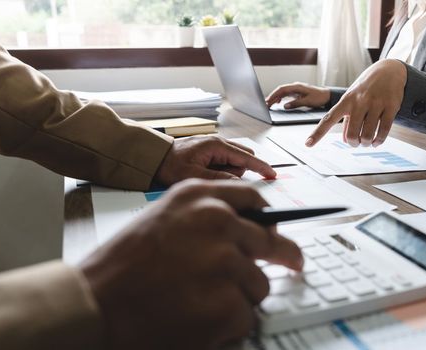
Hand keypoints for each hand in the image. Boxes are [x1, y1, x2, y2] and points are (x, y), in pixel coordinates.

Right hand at [80, 180, 303, 348]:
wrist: (93, 305)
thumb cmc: (120, 268)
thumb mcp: (161, 220)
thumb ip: (203, 219)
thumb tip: (242, 230)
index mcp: (199, 197)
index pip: (254, 200)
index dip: (269, 219)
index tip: (278, 228)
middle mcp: (217, 222)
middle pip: (271, 240)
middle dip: (284, 255)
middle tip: (294, 263)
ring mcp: (225, 261)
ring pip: (259, 284)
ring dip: (240, 297)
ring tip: (202, 303)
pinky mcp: (228, 302)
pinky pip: (247, 316)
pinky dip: (229, 325)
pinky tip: (200, 321)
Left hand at [154, 135, 275, 184]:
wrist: (153, 157)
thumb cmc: (169, 164)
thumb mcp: (193, 175)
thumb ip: (218, 179)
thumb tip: (238, 183)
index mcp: (216, 145)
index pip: (246, 157)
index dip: (261, 167)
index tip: (272, 175)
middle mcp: (217, 143)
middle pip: (241, 159)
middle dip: (235, 172)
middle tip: (214, 179)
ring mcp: (213, 146)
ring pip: (232, 162)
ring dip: (225, 172)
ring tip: (203, 176)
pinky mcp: (209, 151)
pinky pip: (223, 163)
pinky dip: (219, 170)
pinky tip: (203, 173)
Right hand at [265, 82, 330, 108]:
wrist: (326, 95)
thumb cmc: (319, 97)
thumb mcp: (307, 101)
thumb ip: (295, 103)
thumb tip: (285, 106)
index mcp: (297, 87)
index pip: (282, 89)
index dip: (274, 95)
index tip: (268, 100)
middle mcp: (295, 87)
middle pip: (280, 91)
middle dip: (272, 97)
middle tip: (265, 104)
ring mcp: (296, 89)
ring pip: (282, 92)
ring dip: (275, 98)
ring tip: (269, 104)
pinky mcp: (297, 93)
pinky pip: (286, 94)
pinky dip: (281, 98)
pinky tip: (278, 102)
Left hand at [306, 59, 406, 147]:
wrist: (388, 70)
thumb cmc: (366, 89)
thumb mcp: (352, 99)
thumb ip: (347, 119)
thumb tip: (345, 140)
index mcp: (346, 100)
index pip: (328, 119)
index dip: (318, 133)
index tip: (307, 144)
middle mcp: (359, 102)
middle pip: (352, 134)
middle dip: (354, 143)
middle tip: (357, 143)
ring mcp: (375, 104)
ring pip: (368, 135)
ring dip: (367, 143)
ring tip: (368, 142)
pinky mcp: (391, 106)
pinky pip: (384, 130)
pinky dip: (379, 141)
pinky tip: (377, 142)